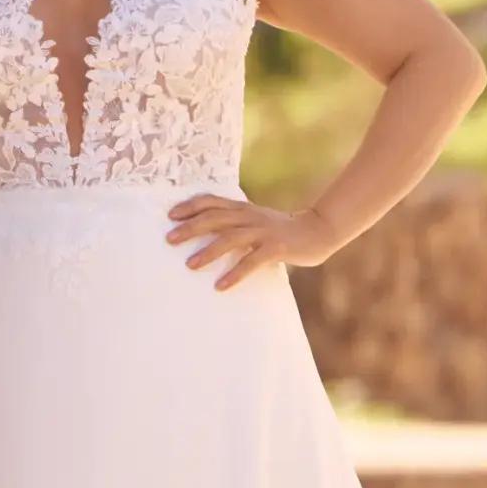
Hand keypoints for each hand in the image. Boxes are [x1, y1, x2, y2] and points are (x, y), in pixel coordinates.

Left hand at [164, 195, 337, 288]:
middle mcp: (250, 216)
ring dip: (208, 251)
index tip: (170, 215)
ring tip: (190, 265)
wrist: (317, 231)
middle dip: (191, 228)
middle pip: (215, 218)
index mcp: (243, 208)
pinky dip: (235, 273)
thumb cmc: (280, 230)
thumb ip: (234, 222)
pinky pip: (251, 261)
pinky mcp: (276, 248)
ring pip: (230, 238)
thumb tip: (205, 231)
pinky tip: (221, 286)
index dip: (190, 206)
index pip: (212, 201)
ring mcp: (263, 231)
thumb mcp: (255, 220)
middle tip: (169, 239)